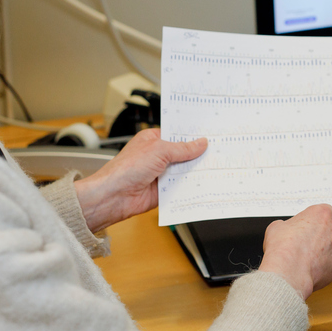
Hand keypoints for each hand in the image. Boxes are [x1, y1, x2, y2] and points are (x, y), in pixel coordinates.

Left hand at [72, 129, 206, 232]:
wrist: (114, 196)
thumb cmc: (126, 169)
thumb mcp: (158, 150)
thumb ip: (182, 148)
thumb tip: (200, 144)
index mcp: (153, 140)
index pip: (177, 134)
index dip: (192, 135)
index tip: (209, 134)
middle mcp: (157, 156)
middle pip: (183, 153)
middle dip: (197, 154)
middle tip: (217, 150)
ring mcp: (161, 173)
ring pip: (184, 170)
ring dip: (195, 170)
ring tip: (215, 165)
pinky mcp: (164, 190)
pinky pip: (181, 186)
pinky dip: (190, 186)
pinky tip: (203, 182)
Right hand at [258, 204, 331, 300]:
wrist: (288, 271)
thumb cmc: (283, 248)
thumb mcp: (276, 227)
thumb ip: (285, 225)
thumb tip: (282, 229)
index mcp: (321, 215)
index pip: (330, 211)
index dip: (322, 218)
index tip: (315, 223)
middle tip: (321, 239)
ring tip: (318, 255)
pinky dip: (327, 267)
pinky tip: (314, 268)